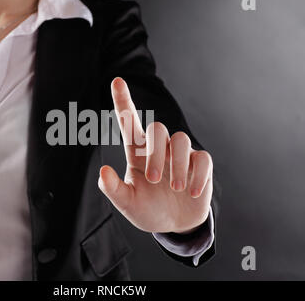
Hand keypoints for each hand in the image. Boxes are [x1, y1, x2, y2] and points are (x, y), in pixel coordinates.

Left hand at [98, 78, 212, 233]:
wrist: (174, 225)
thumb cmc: (148, 210)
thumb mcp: (128, 204)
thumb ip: (114, 190)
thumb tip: (103, 170)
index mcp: (137, 154)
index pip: (129, 122)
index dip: (123, 101)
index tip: (117, 81)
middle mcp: (159, 149)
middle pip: (157, 129)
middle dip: (156, 154)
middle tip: (154, 180)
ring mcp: (180, 156)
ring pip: (181, 139)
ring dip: (177, 165)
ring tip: (175, 188)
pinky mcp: (200, 165)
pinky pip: (202, 158)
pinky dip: (198, 174)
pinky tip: (192, 192)